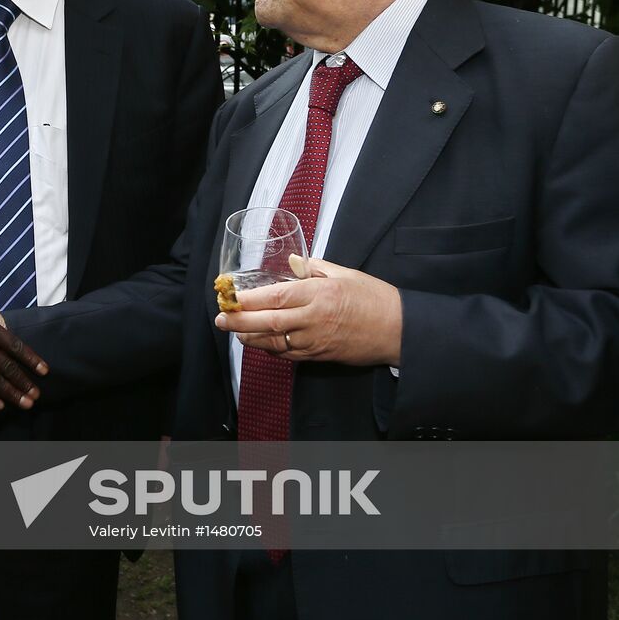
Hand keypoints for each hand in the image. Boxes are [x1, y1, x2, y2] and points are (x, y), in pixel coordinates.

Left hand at [213, 258, 402, 365]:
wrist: (398, 330)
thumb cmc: (373, 298)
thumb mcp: (343, 274)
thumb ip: (313, 268)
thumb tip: (292, 263)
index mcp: (318, 294)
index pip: (275, 297)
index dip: (248, 300)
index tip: (230, 297)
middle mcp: (313, 319)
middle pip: (268, 322)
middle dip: (239, 322)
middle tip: (220, 319)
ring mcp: (315, 341)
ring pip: (274, 342)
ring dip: (250, 337)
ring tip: (233, 330)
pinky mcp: (319, 356)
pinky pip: (287, 354)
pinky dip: (269, 349)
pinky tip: (258, 341)